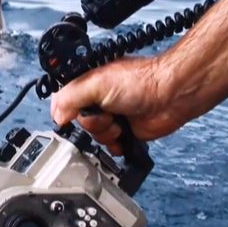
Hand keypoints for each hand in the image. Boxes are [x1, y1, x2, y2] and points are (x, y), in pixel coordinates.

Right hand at [50, 56, 190, 154]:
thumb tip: (57, 115)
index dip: (67, 113)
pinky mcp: (125, 130)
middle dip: (92, 124)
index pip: (65, 102)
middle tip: (106, 114)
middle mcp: (99, 99)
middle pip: (79, 123)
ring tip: (119, 122)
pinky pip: (110, 146)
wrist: (170, 96)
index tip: (73, 117)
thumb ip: (70, 97)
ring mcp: (112, 115)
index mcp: (89, 83)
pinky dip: (115, 145)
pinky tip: (124, 135)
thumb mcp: (96, 82)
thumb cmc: (142, 81)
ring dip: (105, 134)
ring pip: (94, 136)